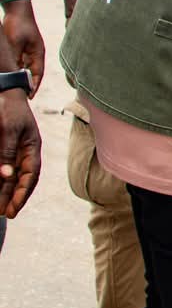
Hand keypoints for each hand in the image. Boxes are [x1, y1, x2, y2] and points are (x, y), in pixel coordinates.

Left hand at [0, 91, 40, 216]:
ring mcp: (17, 152)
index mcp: (33, 148)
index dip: (22, 194)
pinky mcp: (6, 149)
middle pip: (23, 180)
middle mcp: (26, 153)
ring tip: (0, 209)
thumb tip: (6, 176)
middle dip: (15, 198)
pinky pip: (5, 169)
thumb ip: (7, 153)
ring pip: (13, 177)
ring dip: (7, 193)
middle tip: (5, 215)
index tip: (12, 209)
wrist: (4, 93)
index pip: (30, 176)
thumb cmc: (9, 109)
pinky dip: (3, 181)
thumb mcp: (8, 130)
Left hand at [3, 4, 43, 92]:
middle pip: (33, 73)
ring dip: (21, 77)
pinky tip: (10, 74)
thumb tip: (14, 72)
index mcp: (38, 53)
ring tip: (15, 87)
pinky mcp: (22, 47)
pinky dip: (16, 68)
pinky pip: (20, 61)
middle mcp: (35, 53)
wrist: (17, 9)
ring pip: (26, 68)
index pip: (38, 74)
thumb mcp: (15, 44)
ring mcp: (29, 50)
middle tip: (21, 95)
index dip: (34, 85)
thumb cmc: (19, 25)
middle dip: (28, 84)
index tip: (29, 96)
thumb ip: (15, 58)